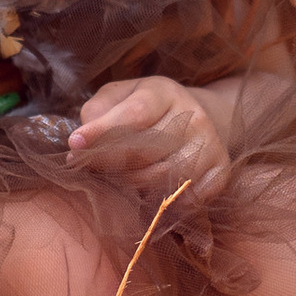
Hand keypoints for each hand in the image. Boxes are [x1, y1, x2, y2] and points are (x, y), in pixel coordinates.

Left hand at [65, 75, 232, 207]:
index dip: (103, 131)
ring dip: (132, 186)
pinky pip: (189, 197)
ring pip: (165, 176)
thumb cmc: (144, 110)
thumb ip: (98, 111)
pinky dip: (164, 203)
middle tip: (87, 168)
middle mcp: (193, 116)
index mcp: (164, 92)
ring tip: (113, 183)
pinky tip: (146, 197)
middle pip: (148, 149)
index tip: (74, 144)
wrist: (194, 120)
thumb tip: (82, 139)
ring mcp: (211, 145)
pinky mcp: (221, 172)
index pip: (135, 112)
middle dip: (110, 164)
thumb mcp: (119, 98)